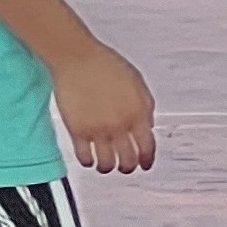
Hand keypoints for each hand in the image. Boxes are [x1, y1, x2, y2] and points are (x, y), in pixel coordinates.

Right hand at [50, 40, 157, 173]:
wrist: (78, 58)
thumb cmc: (105, 64)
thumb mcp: (137, 81)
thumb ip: (145, 106)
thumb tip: (148, 125)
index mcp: (137, 113)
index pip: (147, 147)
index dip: (147, 160)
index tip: (145, 164)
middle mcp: (119, 125)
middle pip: (128, 160)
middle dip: (128, 167)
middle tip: (126, 167)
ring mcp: (98, 130)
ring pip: (107, 164)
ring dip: (108, 167)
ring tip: (106, 164)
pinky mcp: (77, 131)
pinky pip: (85, 157)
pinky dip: (88, 162)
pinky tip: (89, 157)